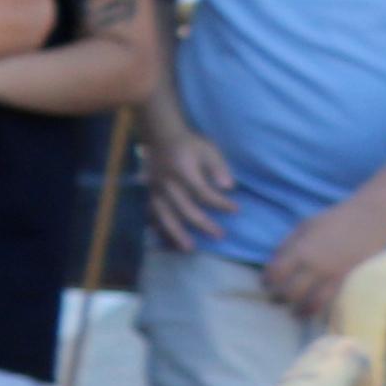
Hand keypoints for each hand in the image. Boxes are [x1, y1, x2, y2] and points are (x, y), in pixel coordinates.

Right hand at [151, 124, 235, 251]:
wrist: (161, 136)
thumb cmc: (189, 144)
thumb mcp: (209, 149)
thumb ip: (218, 168)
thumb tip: (229, 187)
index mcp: (182, 170)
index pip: (202, 192)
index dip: (220, 203)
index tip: (236, 209)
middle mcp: (167, 183)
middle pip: (184, 208)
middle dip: (203, 224)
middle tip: (219, 236)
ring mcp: (155, 189)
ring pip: (164, 216)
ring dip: (176, 233)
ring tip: (188, 248)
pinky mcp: (148, 193)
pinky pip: (151, 214)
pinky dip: (158, 229)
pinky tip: (166, 241)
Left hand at [258, 189, 385, 319]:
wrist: (370, 219)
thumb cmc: (334, 220)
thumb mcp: (304, 227)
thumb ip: (287, 245)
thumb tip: (272, 263)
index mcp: (300, 250)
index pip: (275, 273)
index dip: (267, 281)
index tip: (266, 284)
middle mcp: (315, 265)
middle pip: (290, 292)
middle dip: (280, 298)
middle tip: (277, 300)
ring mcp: (333, 275)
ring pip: (312, 302)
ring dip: (300, 310)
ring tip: (295, 311)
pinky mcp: (349, 280)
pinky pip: (331, 300)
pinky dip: (320, 307)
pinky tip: (314, 309)